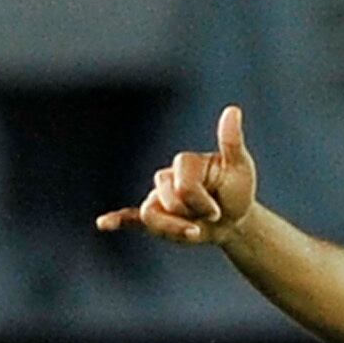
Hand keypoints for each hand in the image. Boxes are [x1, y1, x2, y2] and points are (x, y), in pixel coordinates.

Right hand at [96, 106, 258, 246]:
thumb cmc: (238, 191)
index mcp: (184, 163)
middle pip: (167, 200)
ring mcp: (159, 197)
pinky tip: (104, 224)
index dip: (202, 202)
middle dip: (192, 214)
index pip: (183, 186)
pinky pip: (131, 217)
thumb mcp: (240, 167)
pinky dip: (117, 220)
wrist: (234, 220)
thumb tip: (233, 110)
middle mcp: (167, 177)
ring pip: (151, 215)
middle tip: (211, 216)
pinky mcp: (157, 216)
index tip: (220, 208)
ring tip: (195, 232)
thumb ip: (231, 141)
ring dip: (174, 229)